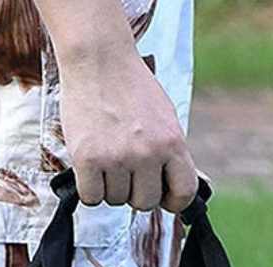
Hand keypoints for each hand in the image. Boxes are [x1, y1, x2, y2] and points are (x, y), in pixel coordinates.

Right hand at [58, 46, 196, 212]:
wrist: (98, 58)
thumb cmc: (131, 87)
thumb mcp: (164, 118)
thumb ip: (170, 154)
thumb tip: (172, 193)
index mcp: (172, 142)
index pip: (184, 193)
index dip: (172, 201)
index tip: (162, 196)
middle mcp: (148, 153)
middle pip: (145, 203)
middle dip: (134, 192)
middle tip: (125, 168)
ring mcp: (117, 157)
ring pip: (116, 200)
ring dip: (109, 185)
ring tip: (106, 154)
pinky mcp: (88, 159)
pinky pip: (91, 197)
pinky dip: (89, 187)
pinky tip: (90, 166)